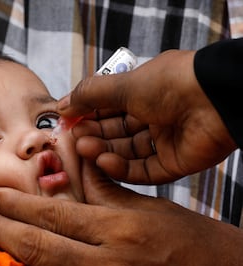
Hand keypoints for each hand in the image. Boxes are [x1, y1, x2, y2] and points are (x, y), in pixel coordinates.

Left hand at [0, 161, 242, 265]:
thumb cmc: (197, 244)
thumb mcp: (152, 208)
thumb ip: (107, 191)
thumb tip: (78, 166)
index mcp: (119, 228)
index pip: (54, 214)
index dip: (18, 204)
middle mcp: (108, 265)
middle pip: (39, 247)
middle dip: (3, 230)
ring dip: (16, 265)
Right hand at [58, 50, 236, 183]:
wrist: (215, 100)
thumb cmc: (170, 83)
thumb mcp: (123, 84)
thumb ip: (89, 95)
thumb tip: (62, 105)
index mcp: (144, 93)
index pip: (108, 109)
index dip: (87, 116)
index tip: (67, 122)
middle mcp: (153, 117)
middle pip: (115, 132)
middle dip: (93, 135)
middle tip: (74, 139)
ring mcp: (164, 141)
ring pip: (126, 152)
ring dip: (103, 152)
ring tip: (84, 149)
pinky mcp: (174, 163)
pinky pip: (143, 170)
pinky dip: (122, 168)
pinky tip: (104, 162)